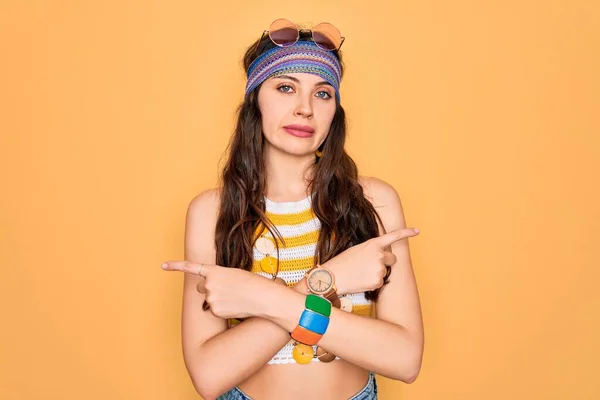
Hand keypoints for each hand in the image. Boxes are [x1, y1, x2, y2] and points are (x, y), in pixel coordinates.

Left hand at [161, 261, 277, 318]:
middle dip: (209, 287)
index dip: (176, 266)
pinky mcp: (215, 311)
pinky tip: (234, 306)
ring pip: (208, 299)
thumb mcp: (234, 274)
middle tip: (225, 288)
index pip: (191, 267)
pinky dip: (222, 308)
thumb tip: (209, 289)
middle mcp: (209, 284)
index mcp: (214, 271)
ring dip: (218, 298)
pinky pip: (214, 309)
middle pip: (201, 286)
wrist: (263, 298)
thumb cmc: (253, 283)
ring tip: (234, 297)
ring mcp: (211, 298)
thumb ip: (219, 278)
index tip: (163, 265)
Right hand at [323, 228, 419, 294]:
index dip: (406, 233)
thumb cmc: (342, 262)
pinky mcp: (378, 281)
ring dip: (376, 273)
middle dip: (386, 262)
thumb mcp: (357, 249)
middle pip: (392, 259)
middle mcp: (379, 255)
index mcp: (373, 244)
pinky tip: (361, 280)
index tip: (417, 231)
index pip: (393, 236)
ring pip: (385, 271)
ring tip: (360, 273)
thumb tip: (381, 257)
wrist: (332, 276)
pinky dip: (372, 283)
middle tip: (370, 266)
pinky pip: (380, 282)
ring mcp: (380, 268)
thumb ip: (372, 250)